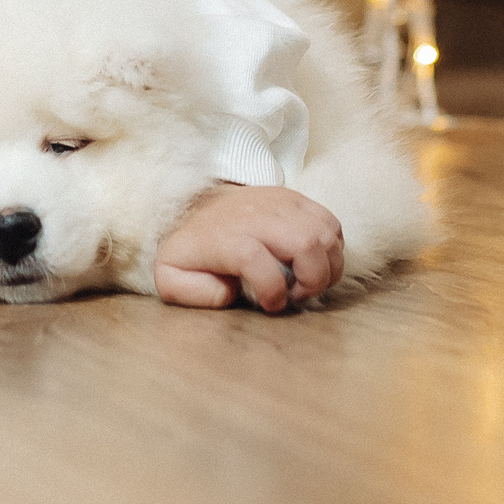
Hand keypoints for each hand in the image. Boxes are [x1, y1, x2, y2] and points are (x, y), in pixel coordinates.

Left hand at [152, 183, 343, 311]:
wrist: (197, 204)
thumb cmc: (190, 248)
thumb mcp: (171, 276)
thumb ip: (190, 292)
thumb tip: (229, 291)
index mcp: (224, 238)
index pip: (254, 259)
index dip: (271, 291)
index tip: (270, 305)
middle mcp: (255, 216)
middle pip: (305, 243)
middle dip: (313, 280)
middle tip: (298, 295)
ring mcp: (279, 203)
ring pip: (325, 233)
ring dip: (327, 266)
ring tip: (308, 281)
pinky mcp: (294, 198)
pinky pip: (331, 222)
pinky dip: (332, 248)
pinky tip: (314, 262)